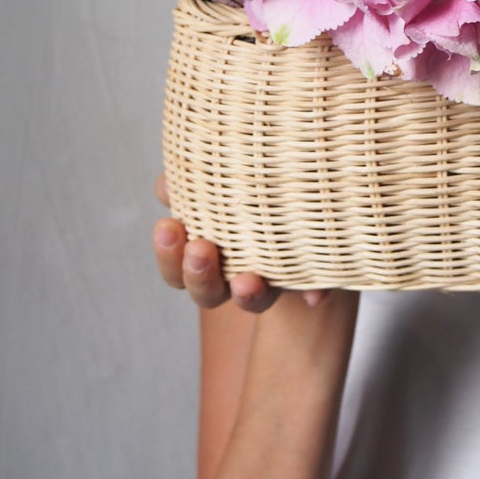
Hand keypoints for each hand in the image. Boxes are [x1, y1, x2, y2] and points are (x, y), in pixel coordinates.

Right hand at [152, 172, 331, 310]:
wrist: (300, 192)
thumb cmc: (243, 183)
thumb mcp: (212, 178)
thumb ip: (189, 181)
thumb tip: (166, 186)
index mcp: (206, 254)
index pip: (176, 268)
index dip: (169, 255)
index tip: (167, 226)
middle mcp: (233, 277)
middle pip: (206, 294)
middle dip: (199, 276)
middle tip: (198, 250)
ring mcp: (270, 281)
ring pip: (252, 300)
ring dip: (248, 294)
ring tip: (246, 282)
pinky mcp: (307, 275)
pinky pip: (310, 290)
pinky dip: (312, 292)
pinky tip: (313, 296)